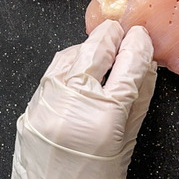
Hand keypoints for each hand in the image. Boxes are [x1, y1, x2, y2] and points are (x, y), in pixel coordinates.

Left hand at [12, 20, 156, 178]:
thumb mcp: (126, 146)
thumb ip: (138, 103)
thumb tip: (147, 69)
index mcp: (104, 115)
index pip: (129, 63)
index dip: (139, 45)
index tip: (143, 38)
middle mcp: (73, 102)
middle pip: (97, 48)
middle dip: (113, 35)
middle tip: (124, 33)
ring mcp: (47, 102)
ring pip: (71, 53)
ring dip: (90, 47)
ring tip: (103, 51)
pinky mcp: (30, 106)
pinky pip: (52, 72)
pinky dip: (69, 65)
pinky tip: (80, 70)